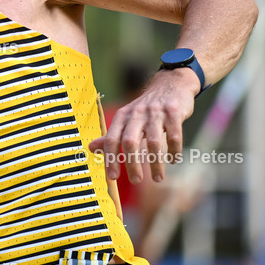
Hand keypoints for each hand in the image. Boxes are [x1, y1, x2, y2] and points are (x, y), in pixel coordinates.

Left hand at [90, 67, 198, 183]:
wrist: (171, 84)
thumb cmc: (146, 108)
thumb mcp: (126, 118)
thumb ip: (111, 134)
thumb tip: (90, 148)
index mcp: (122, 116)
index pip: (111, 139)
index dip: (110, 158)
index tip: (112, 177)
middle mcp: (136, 113)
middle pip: (130, 142)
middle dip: (132, 164)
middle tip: (136, 180)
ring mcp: (155, 113)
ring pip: (153, 143)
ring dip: (156, 163)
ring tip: (157, 178)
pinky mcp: (174, 112)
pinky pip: (174, 136)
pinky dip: (173, 151)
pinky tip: (173, 160)